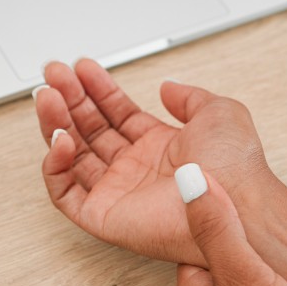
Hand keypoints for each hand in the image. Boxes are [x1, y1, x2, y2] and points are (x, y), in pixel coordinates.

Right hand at [35, 60, 286, 264]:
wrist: (238, 200)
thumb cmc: (236, 165)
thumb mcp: (218, 112)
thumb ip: (188, 97)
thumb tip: (168, 87)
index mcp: (160, 146)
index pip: (116, 114)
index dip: (96, 89)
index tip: (80, 67)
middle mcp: (137, 169)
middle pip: (90, 130)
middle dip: (69, 99)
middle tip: (54, 75)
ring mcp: (120, 193)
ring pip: (72, 156)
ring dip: (56, 124)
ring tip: (48, 97)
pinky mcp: (106, 217)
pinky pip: (66, 195)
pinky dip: (56, 167)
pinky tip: (61, 139)